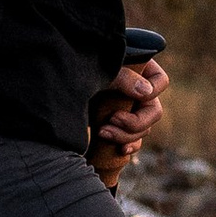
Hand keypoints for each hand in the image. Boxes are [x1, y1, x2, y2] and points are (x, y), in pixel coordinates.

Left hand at [87, 54, 168, 182]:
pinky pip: (132, 141)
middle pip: (153, 112)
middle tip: (111, 120)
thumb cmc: (79, 66)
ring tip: (103, 132)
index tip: (132, 96)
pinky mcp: (116, 126)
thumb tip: (146, 92)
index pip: (160, 81)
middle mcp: (136, 91)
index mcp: (138, 70)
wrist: (56, 82)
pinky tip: (120, 150)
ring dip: (126, 136)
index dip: (152, 91)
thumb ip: (122, 76)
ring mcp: (127, 110)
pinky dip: (128, 146)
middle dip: (135, 122)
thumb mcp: (100, 68)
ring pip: (143, 130)